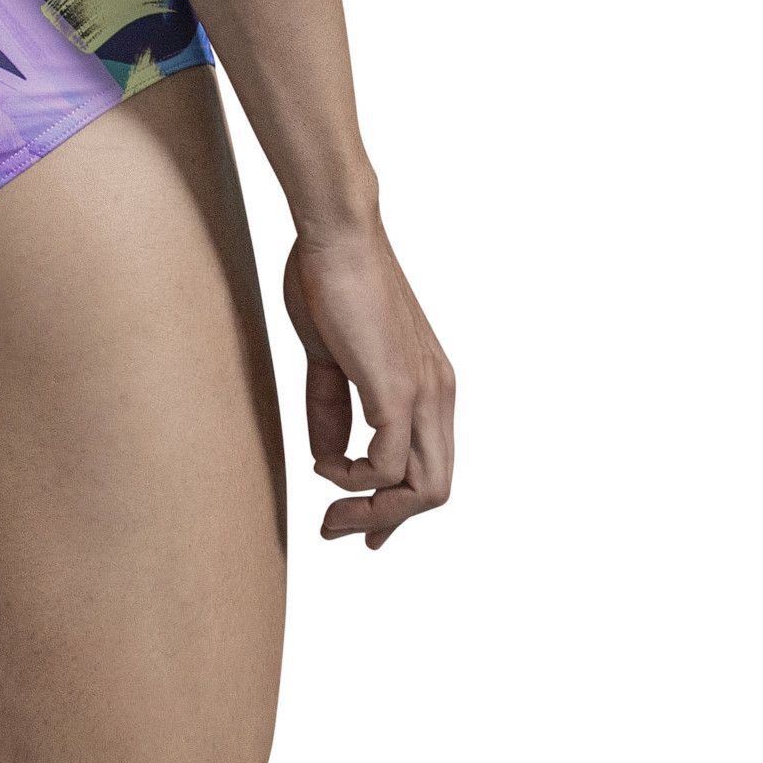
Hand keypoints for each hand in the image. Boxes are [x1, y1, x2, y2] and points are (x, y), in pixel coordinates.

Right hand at [283, 225, 453, 547]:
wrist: (336, 234)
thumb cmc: (327, 281)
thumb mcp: (329, 358)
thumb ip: (333, 409)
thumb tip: (328, 458)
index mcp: (428, 385)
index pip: (430, 466)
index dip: (396, 508)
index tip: (356, 526)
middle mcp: (438, 394)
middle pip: (434, 489)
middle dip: (384, 521)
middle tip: (334, 528)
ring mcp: (423, 393)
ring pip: (423, 488)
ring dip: (373, 511)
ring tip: (329, 513)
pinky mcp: (398, 388)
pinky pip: (389, 463)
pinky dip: (356, 478)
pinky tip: (324, 466)